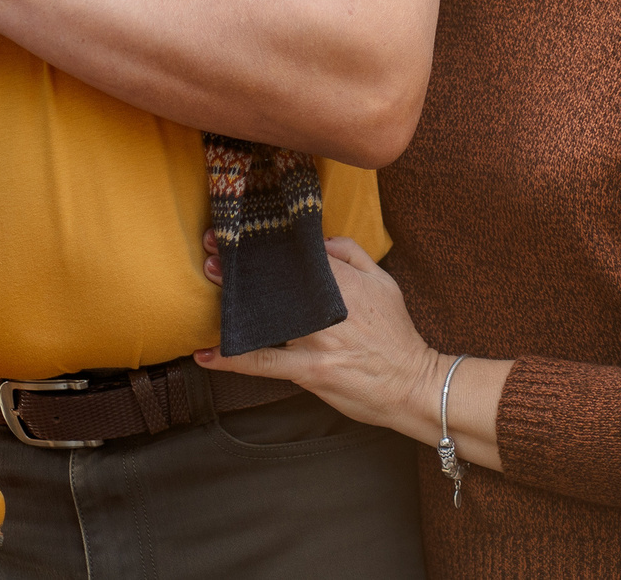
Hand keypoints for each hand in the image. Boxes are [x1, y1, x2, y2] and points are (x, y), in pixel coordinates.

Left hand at [195, 237, 444, 442]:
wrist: (413, 385)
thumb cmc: (396, 333)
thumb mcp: (384, 282)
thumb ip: (352, 253)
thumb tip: (318, 241)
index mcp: (346, 282)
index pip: (300, 255)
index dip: (268, 244)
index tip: (241, 234)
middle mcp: (328, 309)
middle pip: (278, 283)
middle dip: (243, 268)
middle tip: (212, 254)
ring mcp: (317, 341)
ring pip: (268, 318)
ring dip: (235, 303)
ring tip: (209, 286)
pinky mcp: (310, 371)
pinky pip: (265, 364)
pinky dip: (234, 358)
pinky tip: (207, 354)